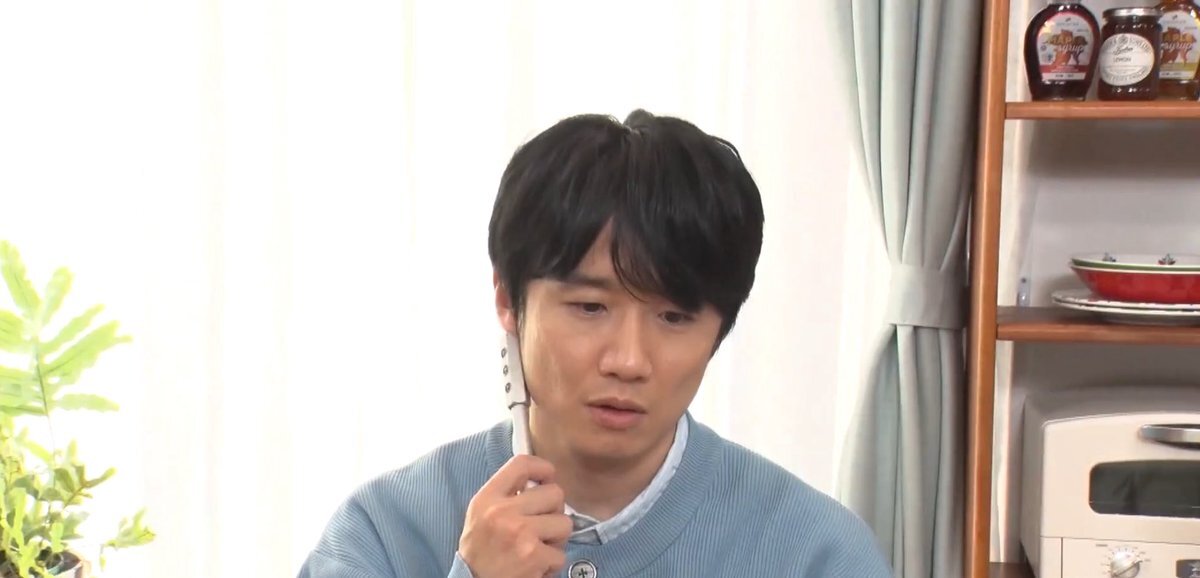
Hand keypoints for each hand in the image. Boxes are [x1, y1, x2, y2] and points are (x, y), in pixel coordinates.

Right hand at [458, 455, 571, 577]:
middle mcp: (503, 512)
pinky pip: (561, 555)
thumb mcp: (481, 513)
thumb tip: (541, 480)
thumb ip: (506, 494)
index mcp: (488, 498)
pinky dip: (551, 564)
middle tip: (542, 525)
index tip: (547, 478)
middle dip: (554, 511)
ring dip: (556, 539)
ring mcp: (521, 534)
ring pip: (565, 523)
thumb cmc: (480, 550)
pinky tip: (534, 566)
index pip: (522, 464)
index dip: (543, 467)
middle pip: (555, 493)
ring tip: (538, 547)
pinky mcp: (534, 557)